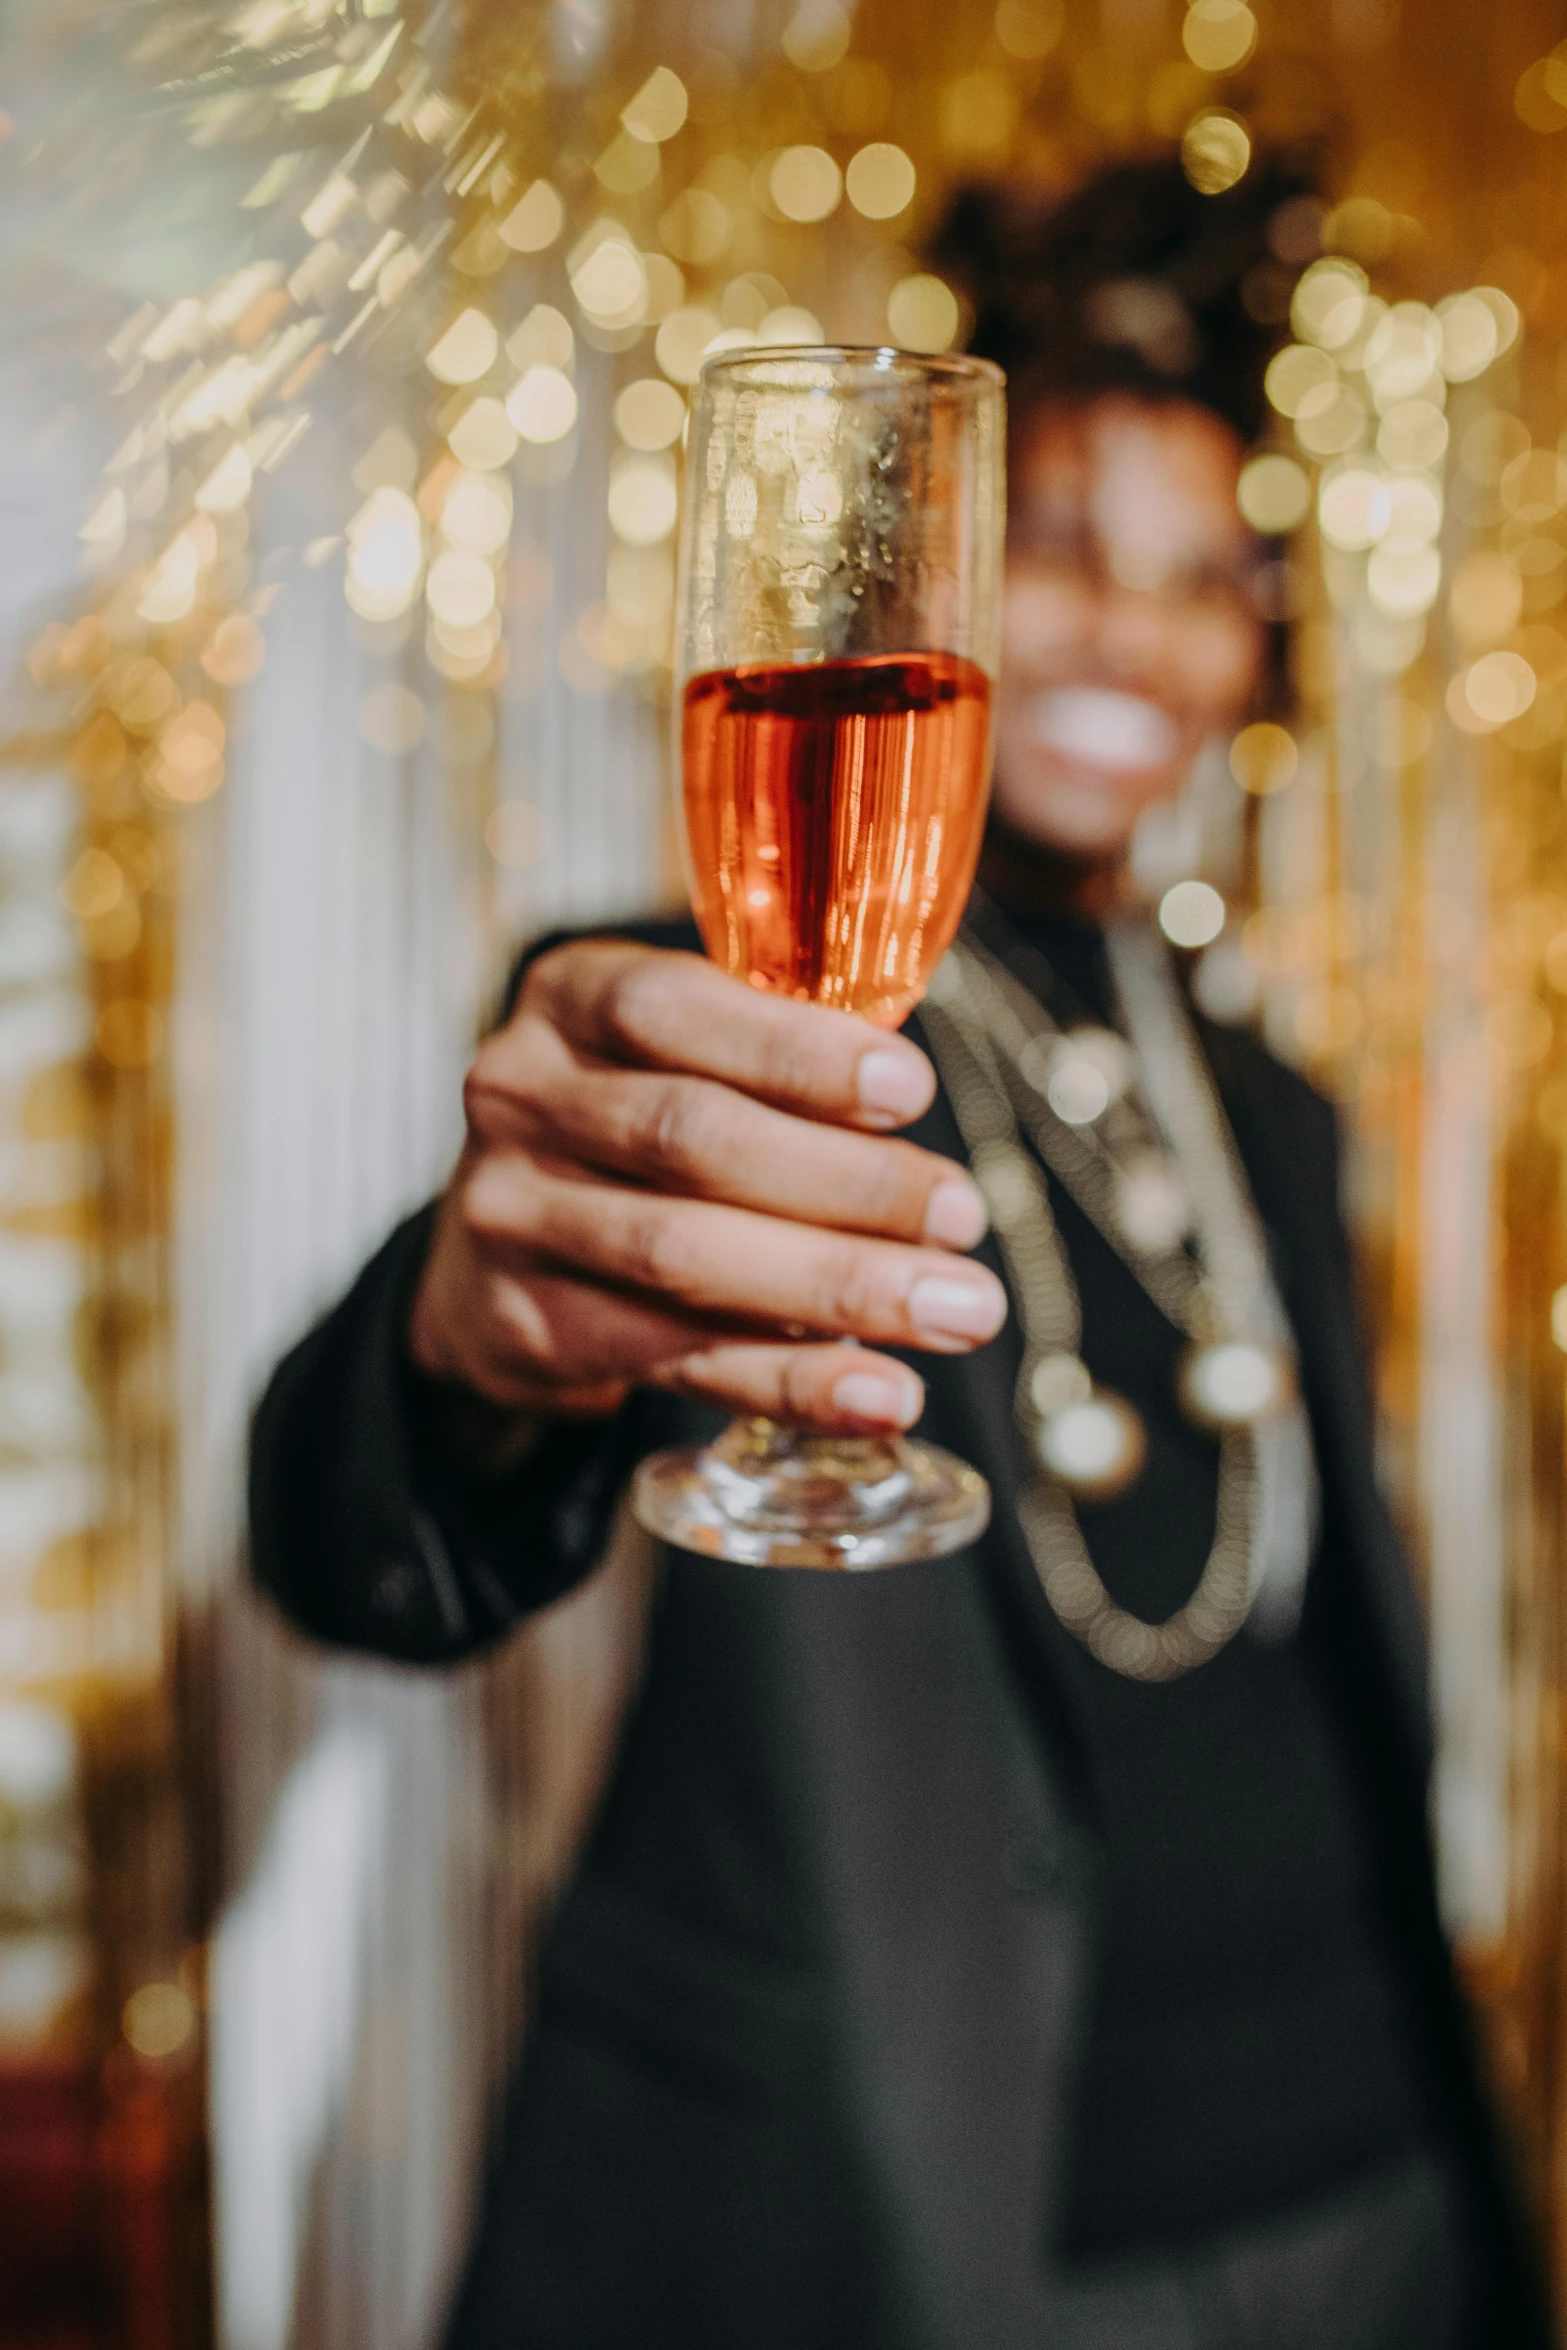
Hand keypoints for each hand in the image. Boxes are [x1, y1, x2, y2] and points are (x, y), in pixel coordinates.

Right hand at [407, 940, 1005, 1435]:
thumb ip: (781, 1056)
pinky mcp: (524, 1326)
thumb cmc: (642, 1118)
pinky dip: (790, 1381)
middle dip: (846, 1182)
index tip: (911, 1094)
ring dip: (838, 1288)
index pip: (672, 1010)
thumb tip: (911, 1103)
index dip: (796, 1052)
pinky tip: (881, 1394)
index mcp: (569, 997)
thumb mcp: (688, 1048)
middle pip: (690, 1138)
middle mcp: (519, 1095)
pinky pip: (674, 1357)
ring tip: (957, 1311)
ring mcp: (509, 1215)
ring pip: (682, 1256)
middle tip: (963, 1218)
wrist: (503, 1245)